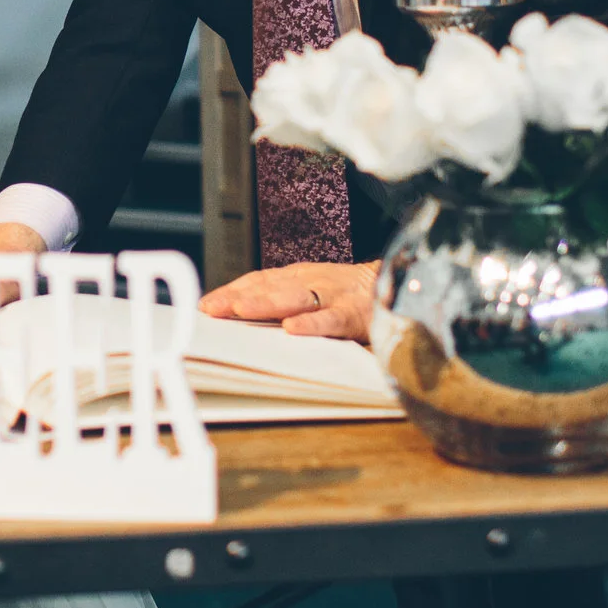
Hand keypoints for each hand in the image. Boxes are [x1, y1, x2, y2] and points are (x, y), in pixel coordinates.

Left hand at [200, 262, 378, 340]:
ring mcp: (334, 295)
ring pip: (295, 297)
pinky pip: (331, 319)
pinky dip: (312, 324)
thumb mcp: (315, 293)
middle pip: (270, 287)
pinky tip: (293, 330)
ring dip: (266, 302)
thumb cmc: (352, 296)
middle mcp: (313, 281)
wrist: (401, 287)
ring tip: (240, 310)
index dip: (232, 291)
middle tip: (212, 308)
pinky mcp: (356, 314)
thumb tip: (240, 315)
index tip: (206, 305)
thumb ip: (284, 302)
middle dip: (239, 297)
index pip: (259, 281)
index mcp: (301, 277)